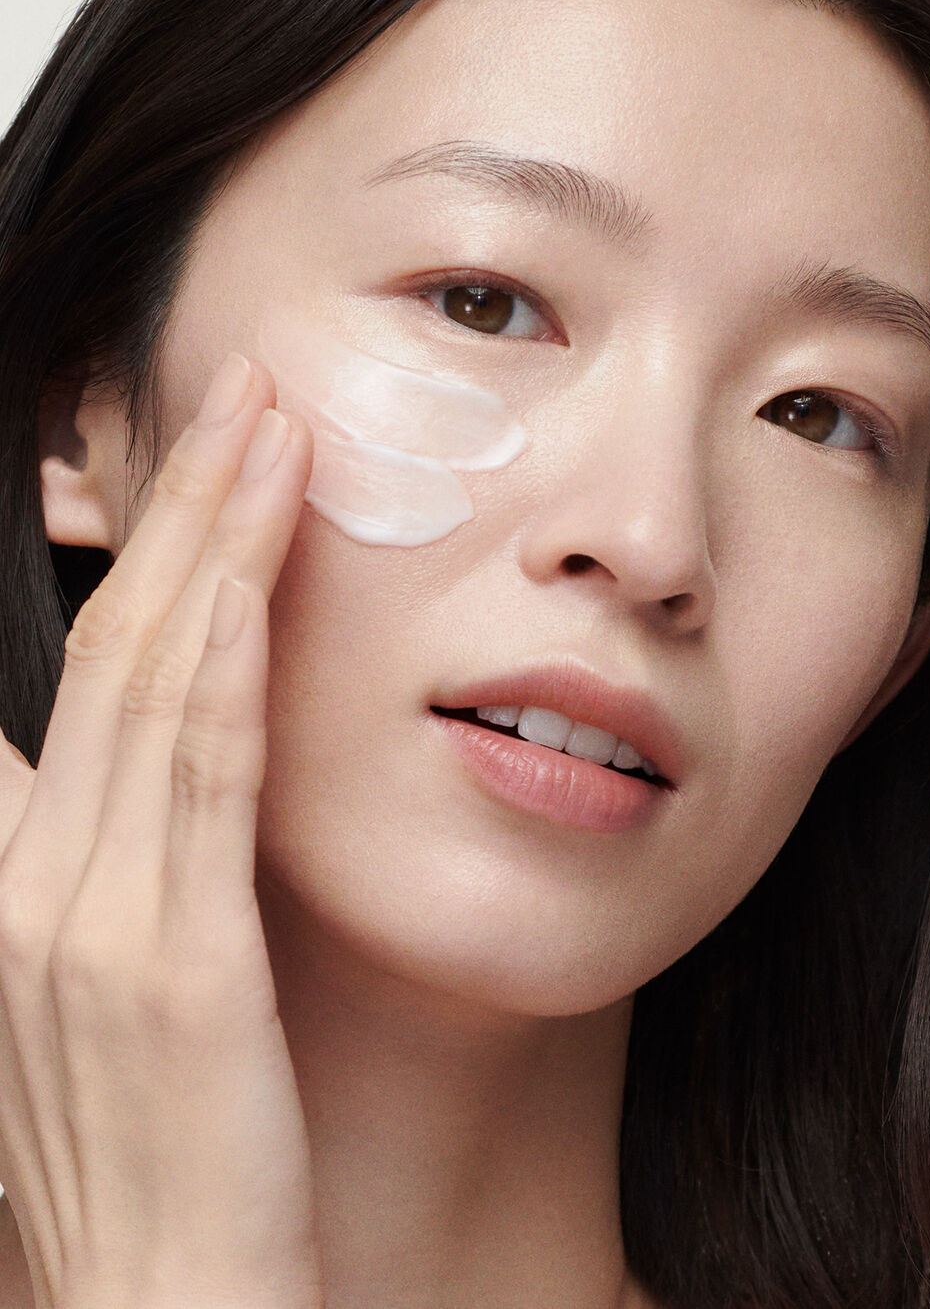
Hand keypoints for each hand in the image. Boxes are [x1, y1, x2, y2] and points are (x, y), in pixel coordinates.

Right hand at [0, 353, 322, 1308]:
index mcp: (13, 891)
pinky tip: (272, 548)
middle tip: (235, 393)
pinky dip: (234, 636)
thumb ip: (112, 882)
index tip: (163, 469)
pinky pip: (205, 757)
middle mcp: (27, 886)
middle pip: (108, 647)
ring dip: (214, 534)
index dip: (124, 559)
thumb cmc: (152, 1167)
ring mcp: (86, 918)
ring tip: (266, 423)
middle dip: (175, 506)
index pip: (64, 680)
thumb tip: (156, 784)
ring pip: (152, 673)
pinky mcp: (169, 960)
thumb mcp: (103, 1008)